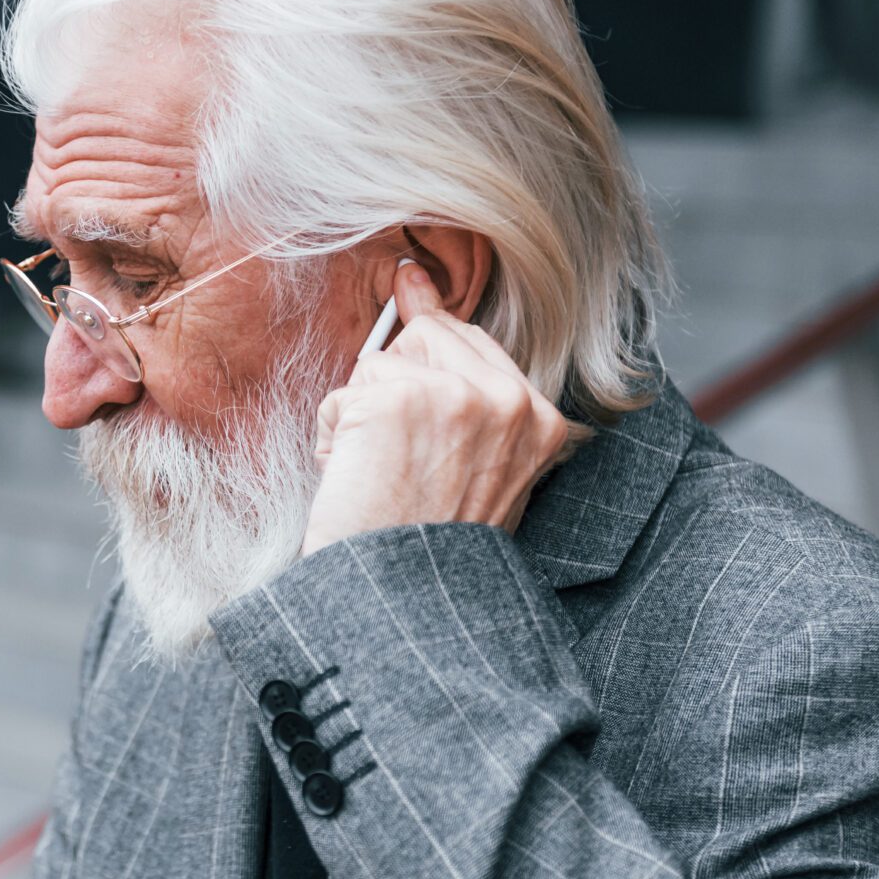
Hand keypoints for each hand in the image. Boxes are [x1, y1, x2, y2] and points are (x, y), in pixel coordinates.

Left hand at [303, 257, 569, 555]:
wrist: (399, 599)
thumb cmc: (425, 545)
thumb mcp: (475, 468)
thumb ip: (459, 383)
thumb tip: (412, 279)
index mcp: (542, 422)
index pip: (474, 343)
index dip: (430, 350)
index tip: (409, 296)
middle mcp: (510, 402)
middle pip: (430, 334)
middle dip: (397, 386)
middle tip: (399, 460)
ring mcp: (457, 396)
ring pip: (383, 360)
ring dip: (365, 416)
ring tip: (383, 479)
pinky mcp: (401, 397)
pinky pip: (346, 392)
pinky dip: (336, 437)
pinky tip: (360, 480)